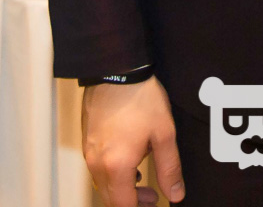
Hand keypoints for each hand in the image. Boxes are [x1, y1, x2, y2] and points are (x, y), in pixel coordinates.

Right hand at [82, 74, 184, 205]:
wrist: (115, 69)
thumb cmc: (139, 98)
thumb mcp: (163, 133)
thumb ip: (170, 168)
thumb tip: (176, 194)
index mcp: (117, 166)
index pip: (124, 206)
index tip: (155, 202)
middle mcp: (97, 164)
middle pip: (111, 199)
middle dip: (132, 202)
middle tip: (152, 195)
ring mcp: (88, 152)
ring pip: (102, 185)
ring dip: (121, 188)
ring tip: (142, 176)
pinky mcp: (86, 140)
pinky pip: (96, 168)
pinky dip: (111, 173)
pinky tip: (127, 159)